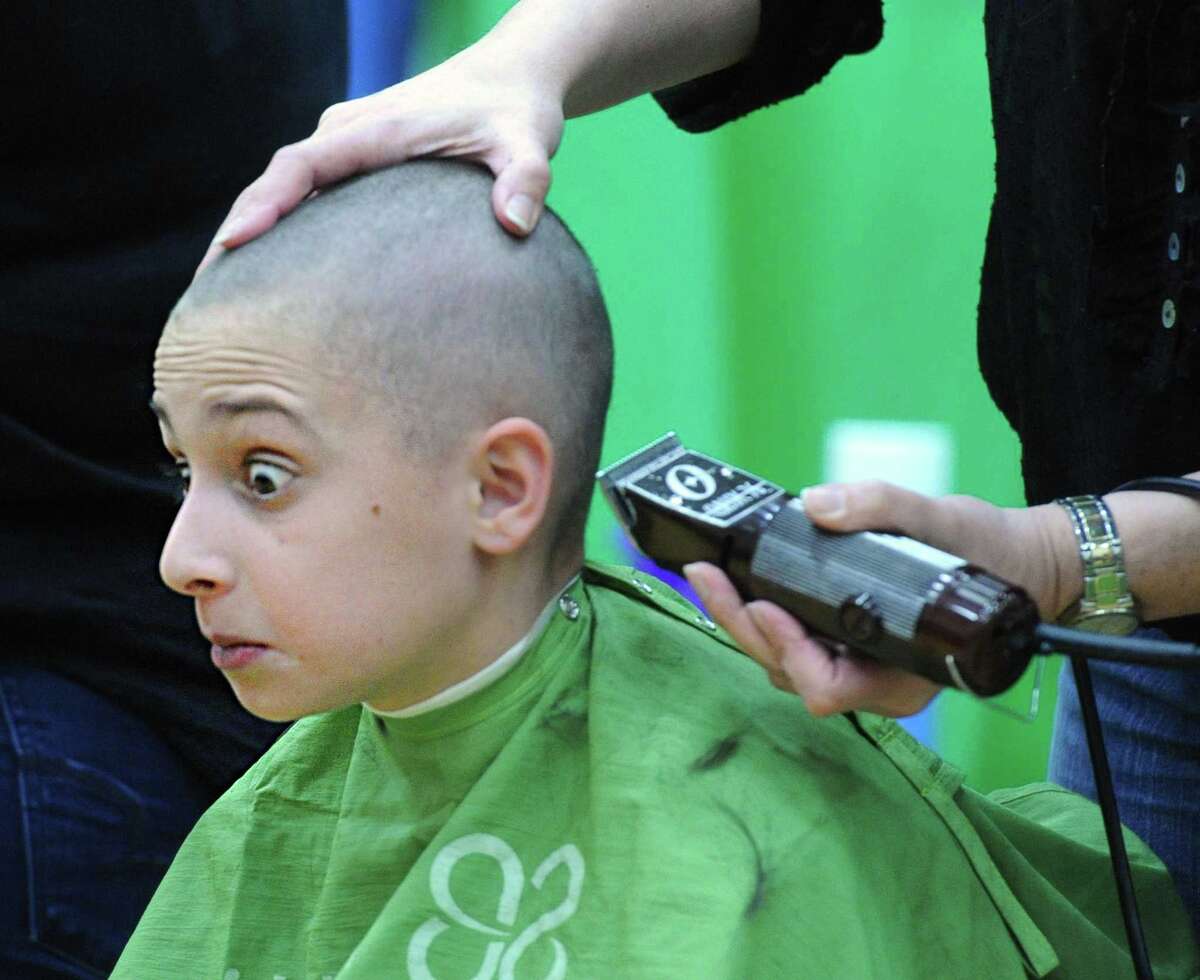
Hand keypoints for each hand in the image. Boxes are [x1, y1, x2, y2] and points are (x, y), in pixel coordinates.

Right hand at [197, 42, 563, 273]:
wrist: (510, 80)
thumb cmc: (515, 112)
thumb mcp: (529, 141)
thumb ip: (526, 179)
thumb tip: (514, 224)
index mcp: (376, 130)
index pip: (304, 164)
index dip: (266, 203)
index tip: (234, 244)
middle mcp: (347, 136)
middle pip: (275, 183)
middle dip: (236, 235)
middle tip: (206, 301)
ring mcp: (346, 151)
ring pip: (284, 193)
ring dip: (250, 237)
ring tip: (221, 305)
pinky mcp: (355, 168)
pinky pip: (305, 200)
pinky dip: (280, 235)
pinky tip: (272, 287)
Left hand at [684, 480, 1073, 716]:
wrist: (1015, 561)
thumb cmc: (988, 552)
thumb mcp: (946, 520)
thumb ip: (886, 507)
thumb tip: (818, 503)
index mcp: (902, 674)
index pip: (827, 686)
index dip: (788, 651)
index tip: (765, 602)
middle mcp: (873, 680)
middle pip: (788, 672)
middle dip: (743, 626)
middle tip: (707, 575)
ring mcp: (856, 664)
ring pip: (783, 660)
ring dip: (744, 621)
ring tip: (712, 574)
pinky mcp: (843, 641)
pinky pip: (792, 638)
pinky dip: (761, 612)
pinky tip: (738, 578)